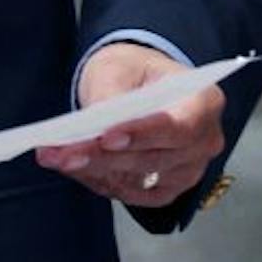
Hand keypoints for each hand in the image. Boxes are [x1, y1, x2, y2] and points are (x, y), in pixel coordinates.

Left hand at [34, 42, 223, 208]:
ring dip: (96, 172)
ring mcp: (191, 167)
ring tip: (57, 158)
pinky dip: (105, 183)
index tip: (105, 138)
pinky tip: (78, 170)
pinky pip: (138, 194)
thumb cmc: (133, 69)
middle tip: (63, 153)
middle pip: (155, 158)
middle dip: (104, 157)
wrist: (137, 83)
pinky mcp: (170, 185)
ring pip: (143, 180)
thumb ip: (110, 93)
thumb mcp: (117, 66)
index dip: (142, 135)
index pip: (178, 126)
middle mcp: (204, 140)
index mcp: (203, 101)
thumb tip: (95, 124)